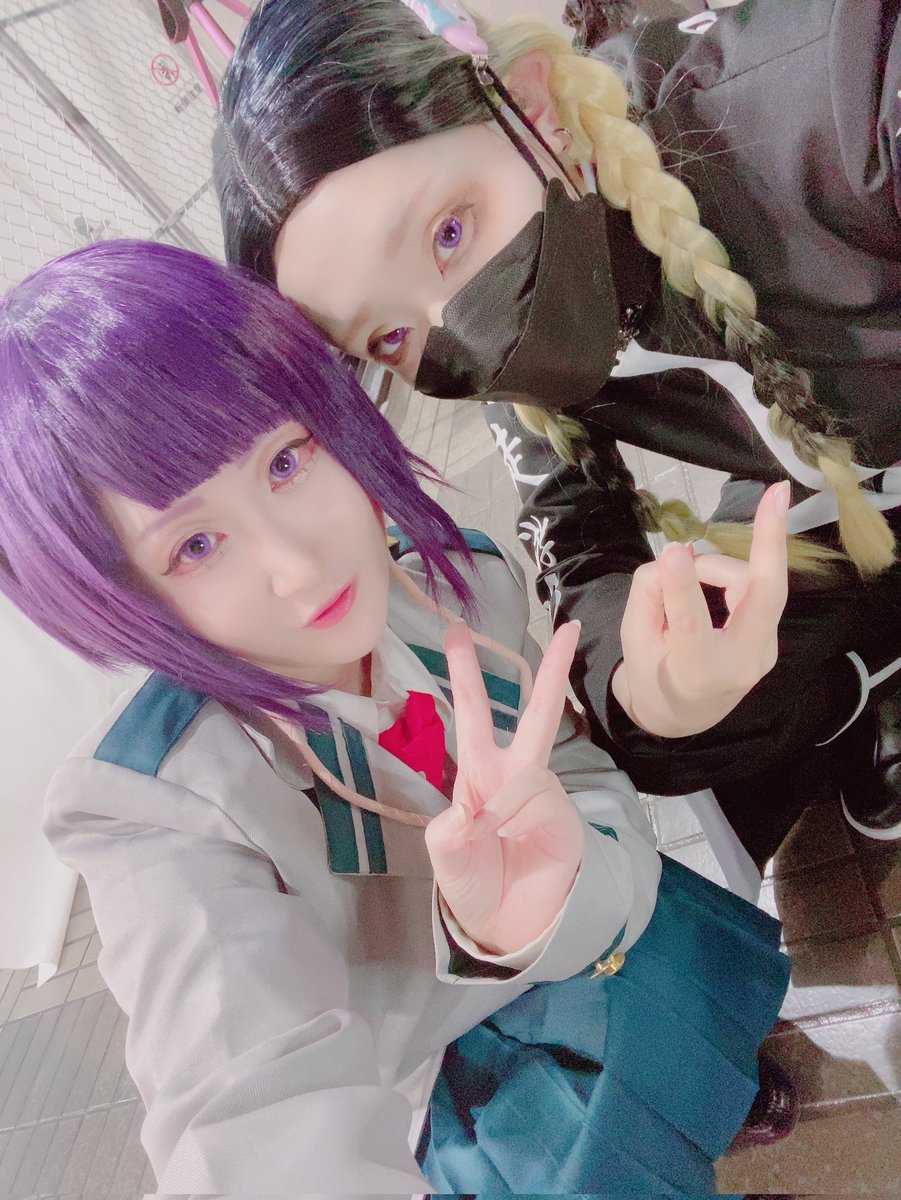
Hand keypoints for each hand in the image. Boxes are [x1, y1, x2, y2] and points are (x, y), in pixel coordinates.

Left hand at [425, 621, 584, 955]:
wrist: (508, 926)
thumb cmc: (473, 883)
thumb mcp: (445, 857)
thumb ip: (448, 832)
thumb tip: (468, 810)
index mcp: (478, 773)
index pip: (471, 713)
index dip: (464, 673)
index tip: (456, 630)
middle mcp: (514, 774)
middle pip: (535, 714)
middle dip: (552, 671)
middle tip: (568, 628)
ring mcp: (542, 793)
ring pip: (525, 774)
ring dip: (502, 806)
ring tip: (491, 838)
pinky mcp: (564, 816)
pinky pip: (535, 801)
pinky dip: (515, 820)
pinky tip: (514, 841)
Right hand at [611, 480, 789, 737]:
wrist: (683, 714)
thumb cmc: (652, 675)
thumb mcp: (633, 640)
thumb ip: (648, 597)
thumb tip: (674, 558)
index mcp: (697, 671)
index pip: (690, 623)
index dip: (681, 585)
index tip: (674, 552)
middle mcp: (742, 662)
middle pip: (764, 594)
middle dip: (771, 540)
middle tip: (777, 492)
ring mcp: (765, 649)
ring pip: (753, 582)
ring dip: (715, 567)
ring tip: (680, 574)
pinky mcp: (771, 635)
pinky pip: (757, 589)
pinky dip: (727, 574)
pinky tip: (708, 577)